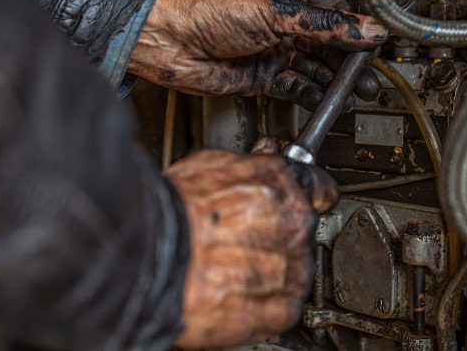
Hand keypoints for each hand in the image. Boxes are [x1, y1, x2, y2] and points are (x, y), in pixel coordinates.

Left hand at [128, 0, 386, 108]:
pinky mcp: (260, 74)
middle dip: (351, 60)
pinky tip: (326, 99)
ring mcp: (271, 47)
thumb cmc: (206, 8)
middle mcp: (282, 19)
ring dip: (334, 80)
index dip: (358, 29)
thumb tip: (366, 28)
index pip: (335, 11)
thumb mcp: (275, 11)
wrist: (165, 38)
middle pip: (328, 41)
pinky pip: (294, 84)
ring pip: (314, 65)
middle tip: (372, 78)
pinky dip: (311, 92)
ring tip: (356, 93)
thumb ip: (324, 24)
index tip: (379, 44)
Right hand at [165, 149, 336, 348]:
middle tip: (242, 244)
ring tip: (232, 272)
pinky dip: (265, 307)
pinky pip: (286, 307)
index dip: (309, 197)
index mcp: (279, 182)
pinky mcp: (279, 307)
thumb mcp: (209, 165)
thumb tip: (261, 159)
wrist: (147, 256)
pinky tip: (238, 296)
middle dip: (279, 240)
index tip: (302, 203)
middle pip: (304, 234)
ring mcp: (290, 266)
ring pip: (297, 272)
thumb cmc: (169, 212)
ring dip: (271, 276)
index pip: (319, 189)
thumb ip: (248, 167)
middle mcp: (293, 222)